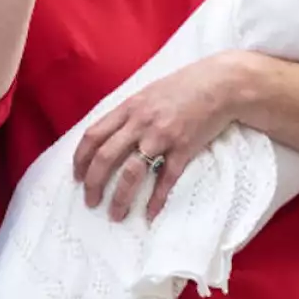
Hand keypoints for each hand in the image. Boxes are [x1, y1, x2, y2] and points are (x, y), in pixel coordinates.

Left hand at [72, 53, 245, 222]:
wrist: (221, 84)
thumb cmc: (183, 88)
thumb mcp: (147, 94)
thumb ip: (128, 114)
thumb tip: (108, 136)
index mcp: (128, 108)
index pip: (93, 136)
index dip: (81, 159)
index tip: (77, 177)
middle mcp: (140, 122)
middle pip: (106, 157)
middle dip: (94, 184)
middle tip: (90, 202)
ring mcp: (162, 136)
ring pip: (132, 172)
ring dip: (121, 197)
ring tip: (116, 214)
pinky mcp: (184, 148)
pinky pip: (166, 179)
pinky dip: (156, 200)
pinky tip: (149, 214)